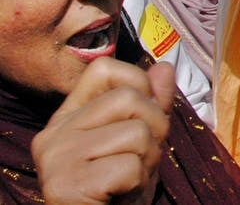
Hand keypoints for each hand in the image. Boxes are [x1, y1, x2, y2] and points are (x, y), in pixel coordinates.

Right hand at [31, 58, 175, 204]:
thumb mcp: (140, 140)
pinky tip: (120, 194)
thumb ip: (151, 104)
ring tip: (130, 178)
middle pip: (129, 98)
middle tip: (141, 158)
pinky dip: (138, 182)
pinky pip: (129, 166)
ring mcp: (57, 158)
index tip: (142, 117)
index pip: (104, 69)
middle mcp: (55, 132)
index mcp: (68, 116)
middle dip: (155, 128)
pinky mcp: (66, 185)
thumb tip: (164, 66)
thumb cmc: (120, 187)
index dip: (138, 84)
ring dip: (148, 159)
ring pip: (136, 132)